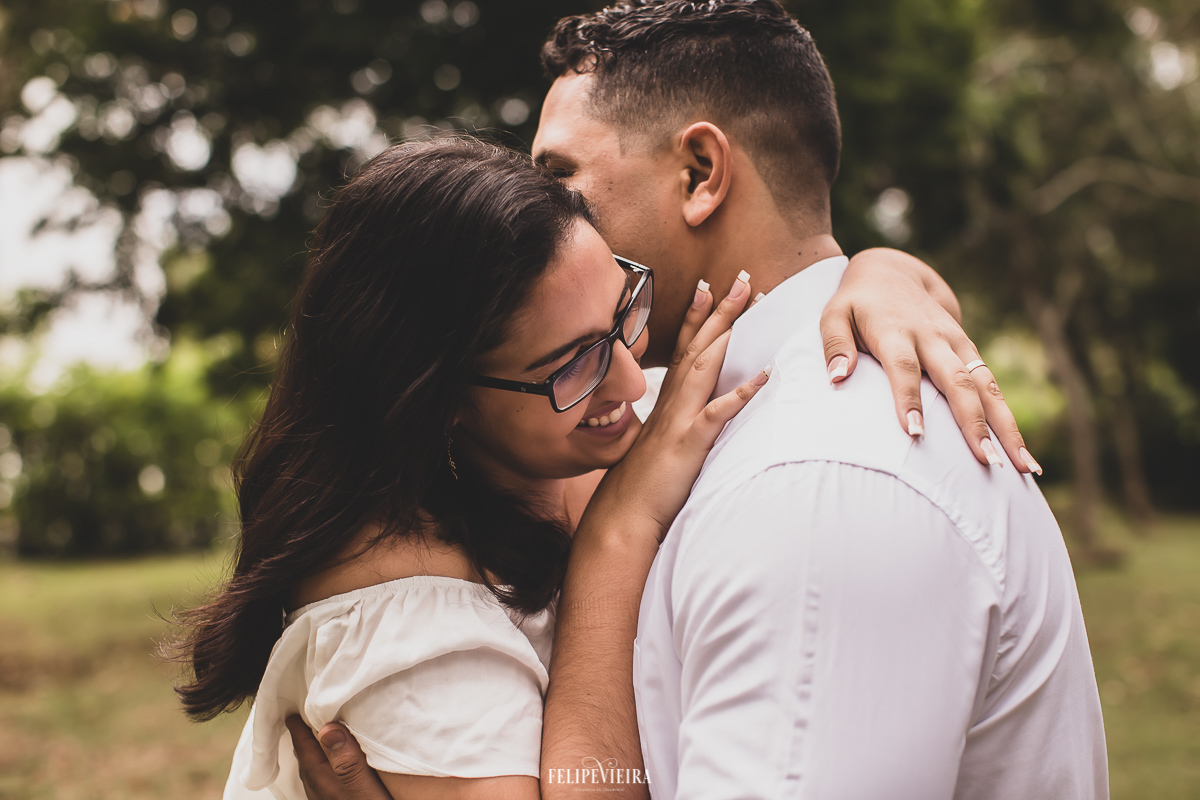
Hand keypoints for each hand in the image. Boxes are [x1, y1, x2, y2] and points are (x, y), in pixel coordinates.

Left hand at [287, 716, 392, 799]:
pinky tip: (336, 767)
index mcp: (328, 784)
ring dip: (316, 754)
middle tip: (303, 722)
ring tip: (319, 740)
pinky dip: (326, 767)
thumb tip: (329, 731)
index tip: (294, 714)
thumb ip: (349, 762)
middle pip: (308, 762)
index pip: (307, 751)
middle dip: (305, 740)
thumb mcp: (369, 790)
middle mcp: (324, 795)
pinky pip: (325, 782)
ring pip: (315, 773)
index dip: (300, 730)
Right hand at [593, 270, 769, 540]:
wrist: (624, 513)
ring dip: (730, 332)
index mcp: (668, 400)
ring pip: (707, 365)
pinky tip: (766, 375)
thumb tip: (686, 415)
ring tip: (753, 305)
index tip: (709, 285)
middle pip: (699, 345)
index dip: (697, 315)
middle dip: (720, 310)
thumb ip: (675, 422)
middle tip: (743, 278)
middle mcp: (674, 401)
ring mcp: (682, 419)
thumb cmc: (645, 482)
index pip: (685, 348)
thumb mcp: (662, 443)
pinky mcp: (691, 442)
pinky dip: (742, 393)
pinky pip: (719, 413)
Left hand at [820, 248, 1039, 473]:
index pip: (904, 367)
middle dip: (973, 423)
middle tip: (986, 462)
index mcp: (896, 331)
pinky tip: (1021, 455)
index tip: (915, 433)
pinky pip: (993, 388)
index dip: (909, 399)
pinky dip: (1009, 420)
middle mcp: (933, 338)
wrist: (893, 272)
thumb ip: (835, 344)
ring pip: (986, 387)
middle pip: (957, 382)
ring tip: (1023, 467)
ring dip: (1006, 427)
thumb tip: (836, 378)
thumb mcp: (835, 314)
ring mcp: (957, 344)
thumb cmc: (857, 303)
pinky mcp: (970, 352)